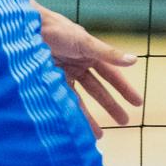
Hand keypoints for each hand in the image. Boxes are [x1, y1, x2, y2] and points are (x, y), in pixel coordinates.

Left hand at [37, 5, 143, 138]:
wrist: (27, 30)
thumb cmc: (59, 30)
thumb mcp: (86, 43)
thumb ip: (109, 54)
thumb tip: (134, 60)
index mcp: (90, 53)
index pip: (112, 75)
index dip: (124, 89)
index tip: (137, 103)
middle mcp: (78, 65)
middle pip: (99, 89)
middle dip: (111, 105)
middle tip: (125, 121)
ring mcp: (64, 74)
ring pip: (81, 99)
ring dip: (90, 117)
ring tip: (100, 135)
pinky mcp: (49, 82)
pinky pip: (63, 101)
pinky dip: (70, 114)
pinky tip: (77, 127)